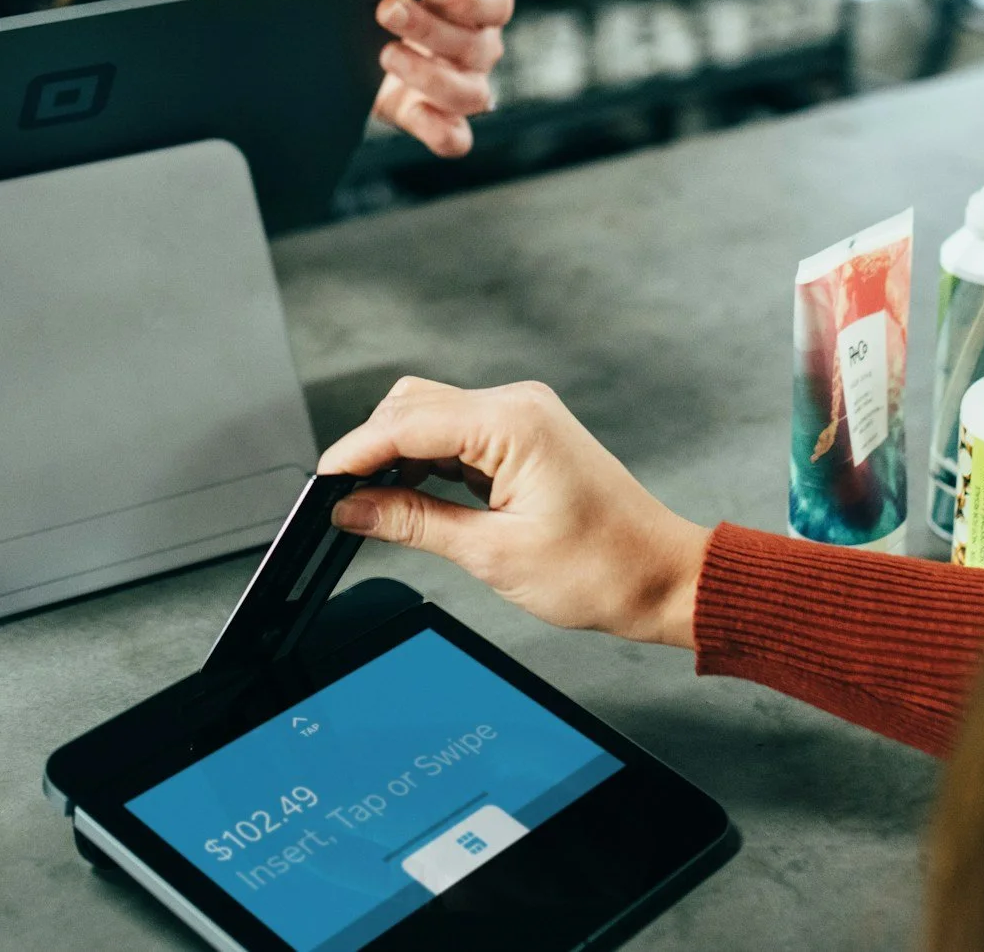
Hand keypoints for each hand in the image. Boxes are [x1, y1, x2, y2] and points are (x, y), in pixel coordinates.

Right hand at [318, 377, 710, 649]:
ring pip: (431, 416)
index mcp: (513, 423)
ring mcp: (522, 417)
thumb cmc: (602, 569)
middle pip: (412, 405)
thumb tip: (353, 509)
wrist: (662, 577)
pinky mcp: (524, 436)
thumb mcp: (492, 554)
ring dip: (398, 457)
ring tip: (374, 508)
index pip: (407, 422)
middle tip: (342, 502)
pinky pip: (456, 435)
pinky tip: (412, 499)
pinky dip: (427, 463)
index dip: (354, 453)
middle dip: (371, 450)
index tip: (321, 485)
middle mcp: (517, 405)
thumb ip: (413, 523)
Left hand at [373, 0, 511, 157]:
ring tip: (386, 54)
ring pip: (469, 95)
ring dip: (428, 75)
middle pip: (475, 46)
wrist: (354, 28)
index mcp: (480, 7)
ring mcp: (463, 88)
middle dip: (428, 28)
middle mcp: (480, 50)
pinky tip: (414, 109)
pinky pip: (455, 139)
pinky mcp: (435, 120)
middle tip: (387, 11)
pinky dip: (439, 130)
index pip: (496, 3)